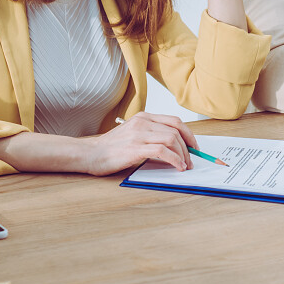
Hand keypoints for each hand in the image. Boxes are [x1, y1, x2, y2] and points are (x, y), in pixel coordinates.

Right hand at [81, 113, 197, 175]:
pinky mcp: (135, 148)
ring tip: (185, 165)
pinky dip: (175, 160)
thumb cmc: (110, 147)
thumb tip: (172, 146)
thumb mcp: (132, 133)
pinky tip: (177, 166)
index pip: (174, 121)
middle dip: (189, 146)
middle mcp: (143, 122)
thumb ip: (150, 134)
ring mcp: (139, 134)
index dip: (189, 134)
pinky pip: (163, 151)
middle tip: (192, 159)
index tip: (194, 146)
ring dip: (183, 154)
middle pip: (176, 130)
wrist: (89, 154)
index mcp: (143, 117)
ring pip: (172, 139)